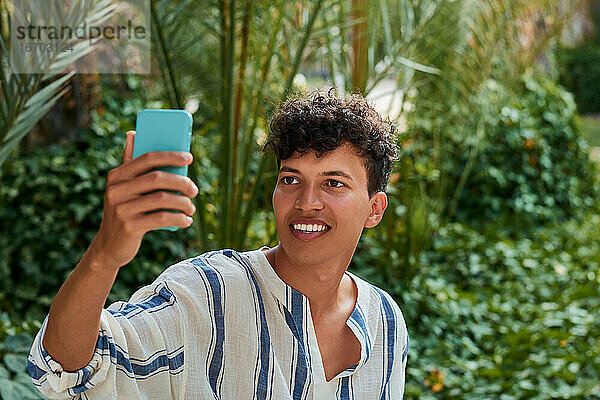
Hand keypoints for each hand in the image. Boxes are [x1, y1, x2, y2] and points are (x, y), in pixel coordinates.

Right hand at [89, 131, 197, 270]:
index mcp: (117, 176)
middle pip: (157, 178)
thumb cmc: (124, 212)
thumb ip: (130, 164)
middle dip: (181, 182)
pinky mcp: (129, 226)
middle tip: (194, 190)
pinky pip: (161, 218)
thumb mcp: (123, 188)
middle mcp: (116, 190)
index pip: (147, 158)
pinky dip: (178, 219)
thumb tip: (132, 133)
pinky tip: (186, 221)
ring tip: (191, 209)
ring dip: (183, 203)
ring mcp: (121, 209)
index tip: (189, 158)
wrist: (109, 246)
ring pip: (162, 199)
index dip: (170, 156)